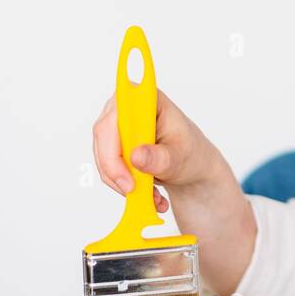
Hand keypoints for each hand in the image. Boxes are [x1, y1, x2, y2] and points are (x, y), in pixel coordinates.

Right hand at [92, 88, 231, 210]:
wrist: (191, 167)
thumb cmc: (190, 153)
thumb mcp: (181, 157)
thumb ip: (159, 158)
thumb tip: (136, 156)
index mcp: (146, 99)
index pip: (118, 114)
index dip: (116, 141)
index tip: (128, 171)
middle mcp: (126, 108)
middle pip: (105, 137)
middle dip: (118, 170)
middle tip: (134, 190)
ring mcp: (116, 128)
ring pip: (103, 157)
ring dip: (123, 182)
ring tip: (151, 196)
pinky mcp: (112, 147)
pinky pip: (107, 169)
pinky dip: (124, 185)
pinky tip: (146, 193)